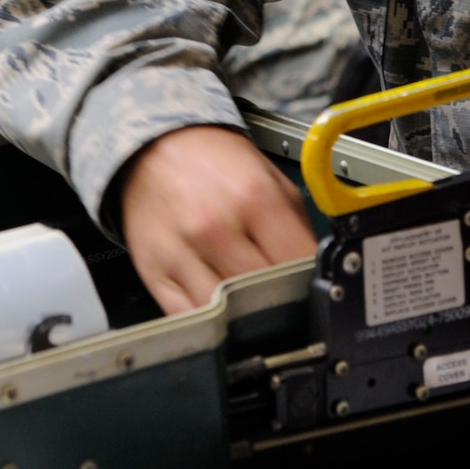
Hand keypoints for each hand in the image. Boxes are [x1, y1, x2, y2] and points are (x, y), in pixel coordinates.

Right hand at [119, 125, 317, 313]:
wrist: (158, 145)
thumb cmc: (214, 162)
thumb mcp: (270, 178)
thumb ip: (296, 224)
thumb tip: (314, 269)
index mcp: (254, 200)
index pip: (297, 265)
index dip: (311, 284)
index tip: (314, 292)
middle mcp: (215, 228)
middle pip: (262, 294)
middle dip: (280, 302)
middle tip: (285, 303)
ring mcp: (181, 253)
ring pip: (224, 313)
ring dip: (243, 319)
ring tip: (251, 309)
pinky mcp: (155, 271)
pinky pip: (188, 318)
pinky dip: (208, 323)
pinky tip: (218, 311)